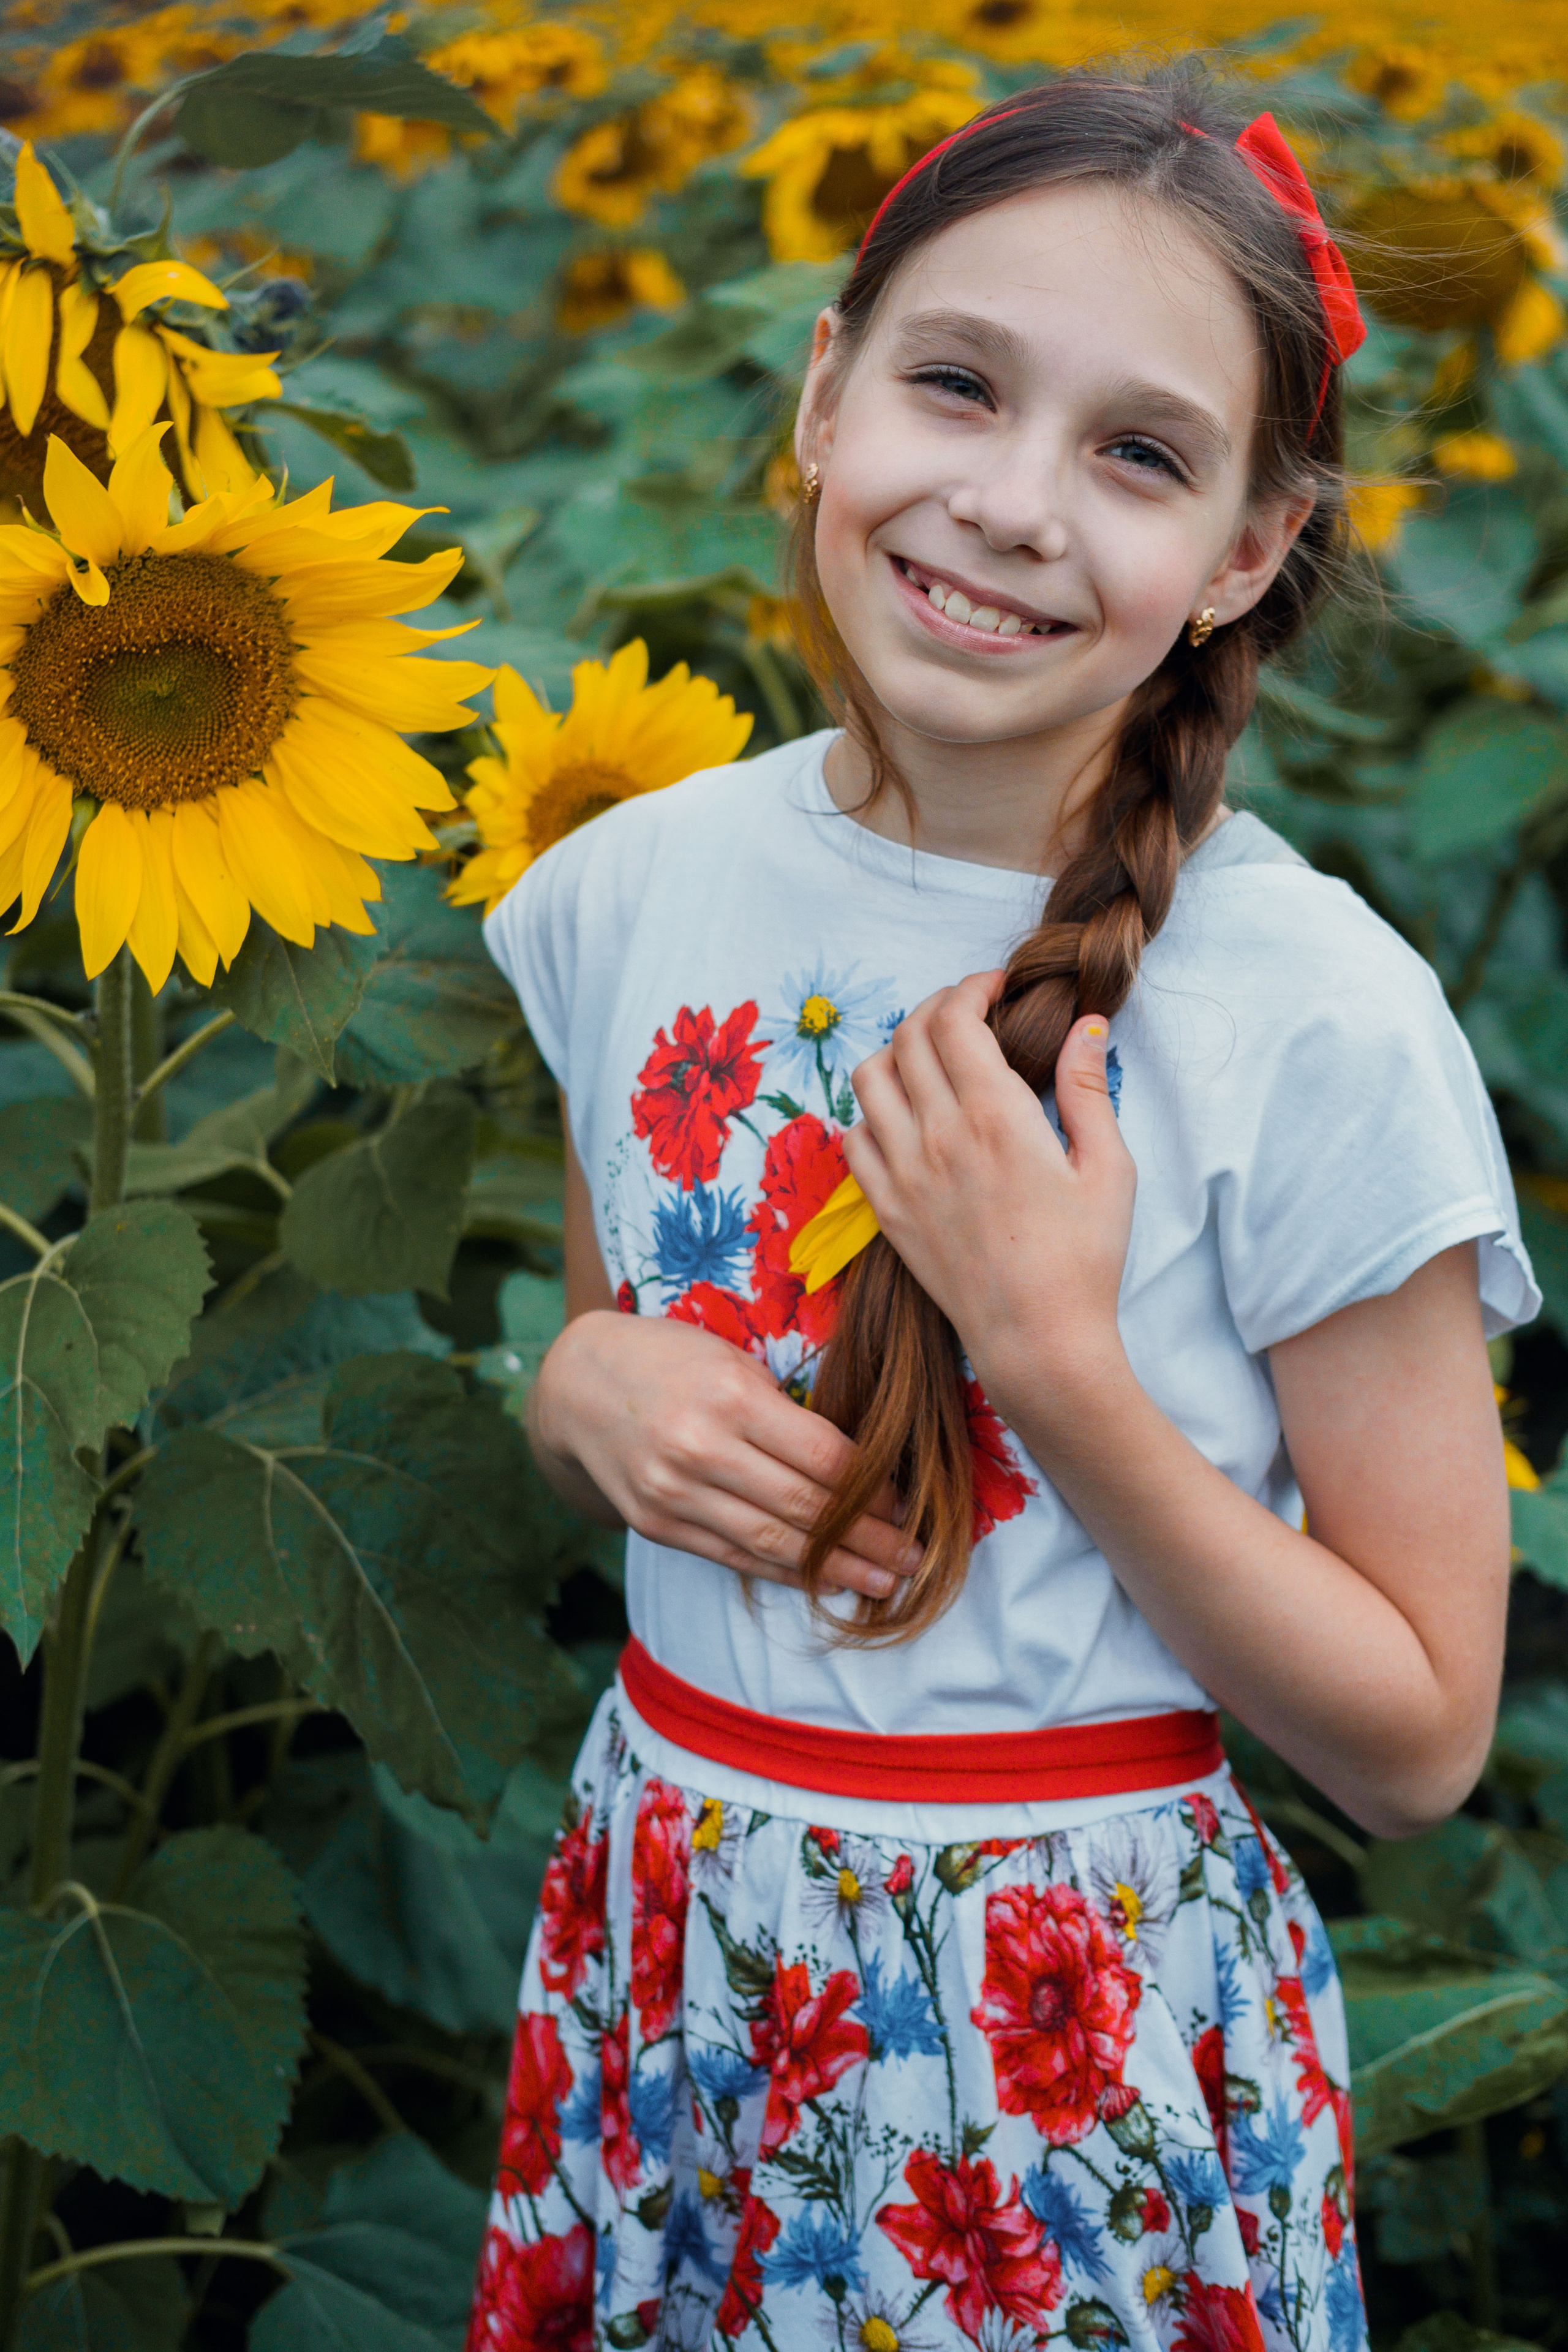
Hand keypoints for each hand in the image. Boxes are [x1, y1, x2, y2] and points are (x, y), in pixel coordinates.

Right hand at [529, 1309, 921, 1598]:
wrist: (576, 1387)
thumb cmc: (672, 1361)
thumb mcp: (732, 1362)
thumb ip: (786, 1412)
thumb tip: (860, 1469)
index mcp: (731, 1397)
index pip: (824, 1458)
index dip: (875, 1490)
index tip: (911, 1506)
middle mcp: (700, 1450)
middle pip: (806, 1507)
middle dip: (871, 1541)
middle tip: (918, 1560)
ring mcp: (675, 1494)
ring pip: (773, 1544)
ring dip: (837, 1570)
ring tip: (884, 1584)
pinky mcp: (658, 1525)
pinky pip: (734, 1557)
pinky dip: (784, 1574)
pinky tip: (823, 1581)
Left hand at [843, 973, 1136, 1419]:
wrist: (1038, 1340)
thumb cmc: (1085, 1258)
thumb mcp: (1109, 1167)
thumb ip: (1088, 1088)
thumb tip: (1086, 1024)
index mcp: (996, 1116)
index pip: (956, 1019)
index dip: (971, 988)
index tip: (994, 988)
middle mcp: (938, 1136)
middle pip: (908, 1035)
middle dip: (936, 1007)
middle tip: (966, 1013)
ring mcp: (904, 1173)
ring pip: (869, 1078)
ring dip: (897, 1052)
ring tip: (929, 1058)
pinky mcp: (886, 1209)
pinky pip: (853, 1139)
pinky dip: (871, 1113)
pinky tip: (904, 1117)